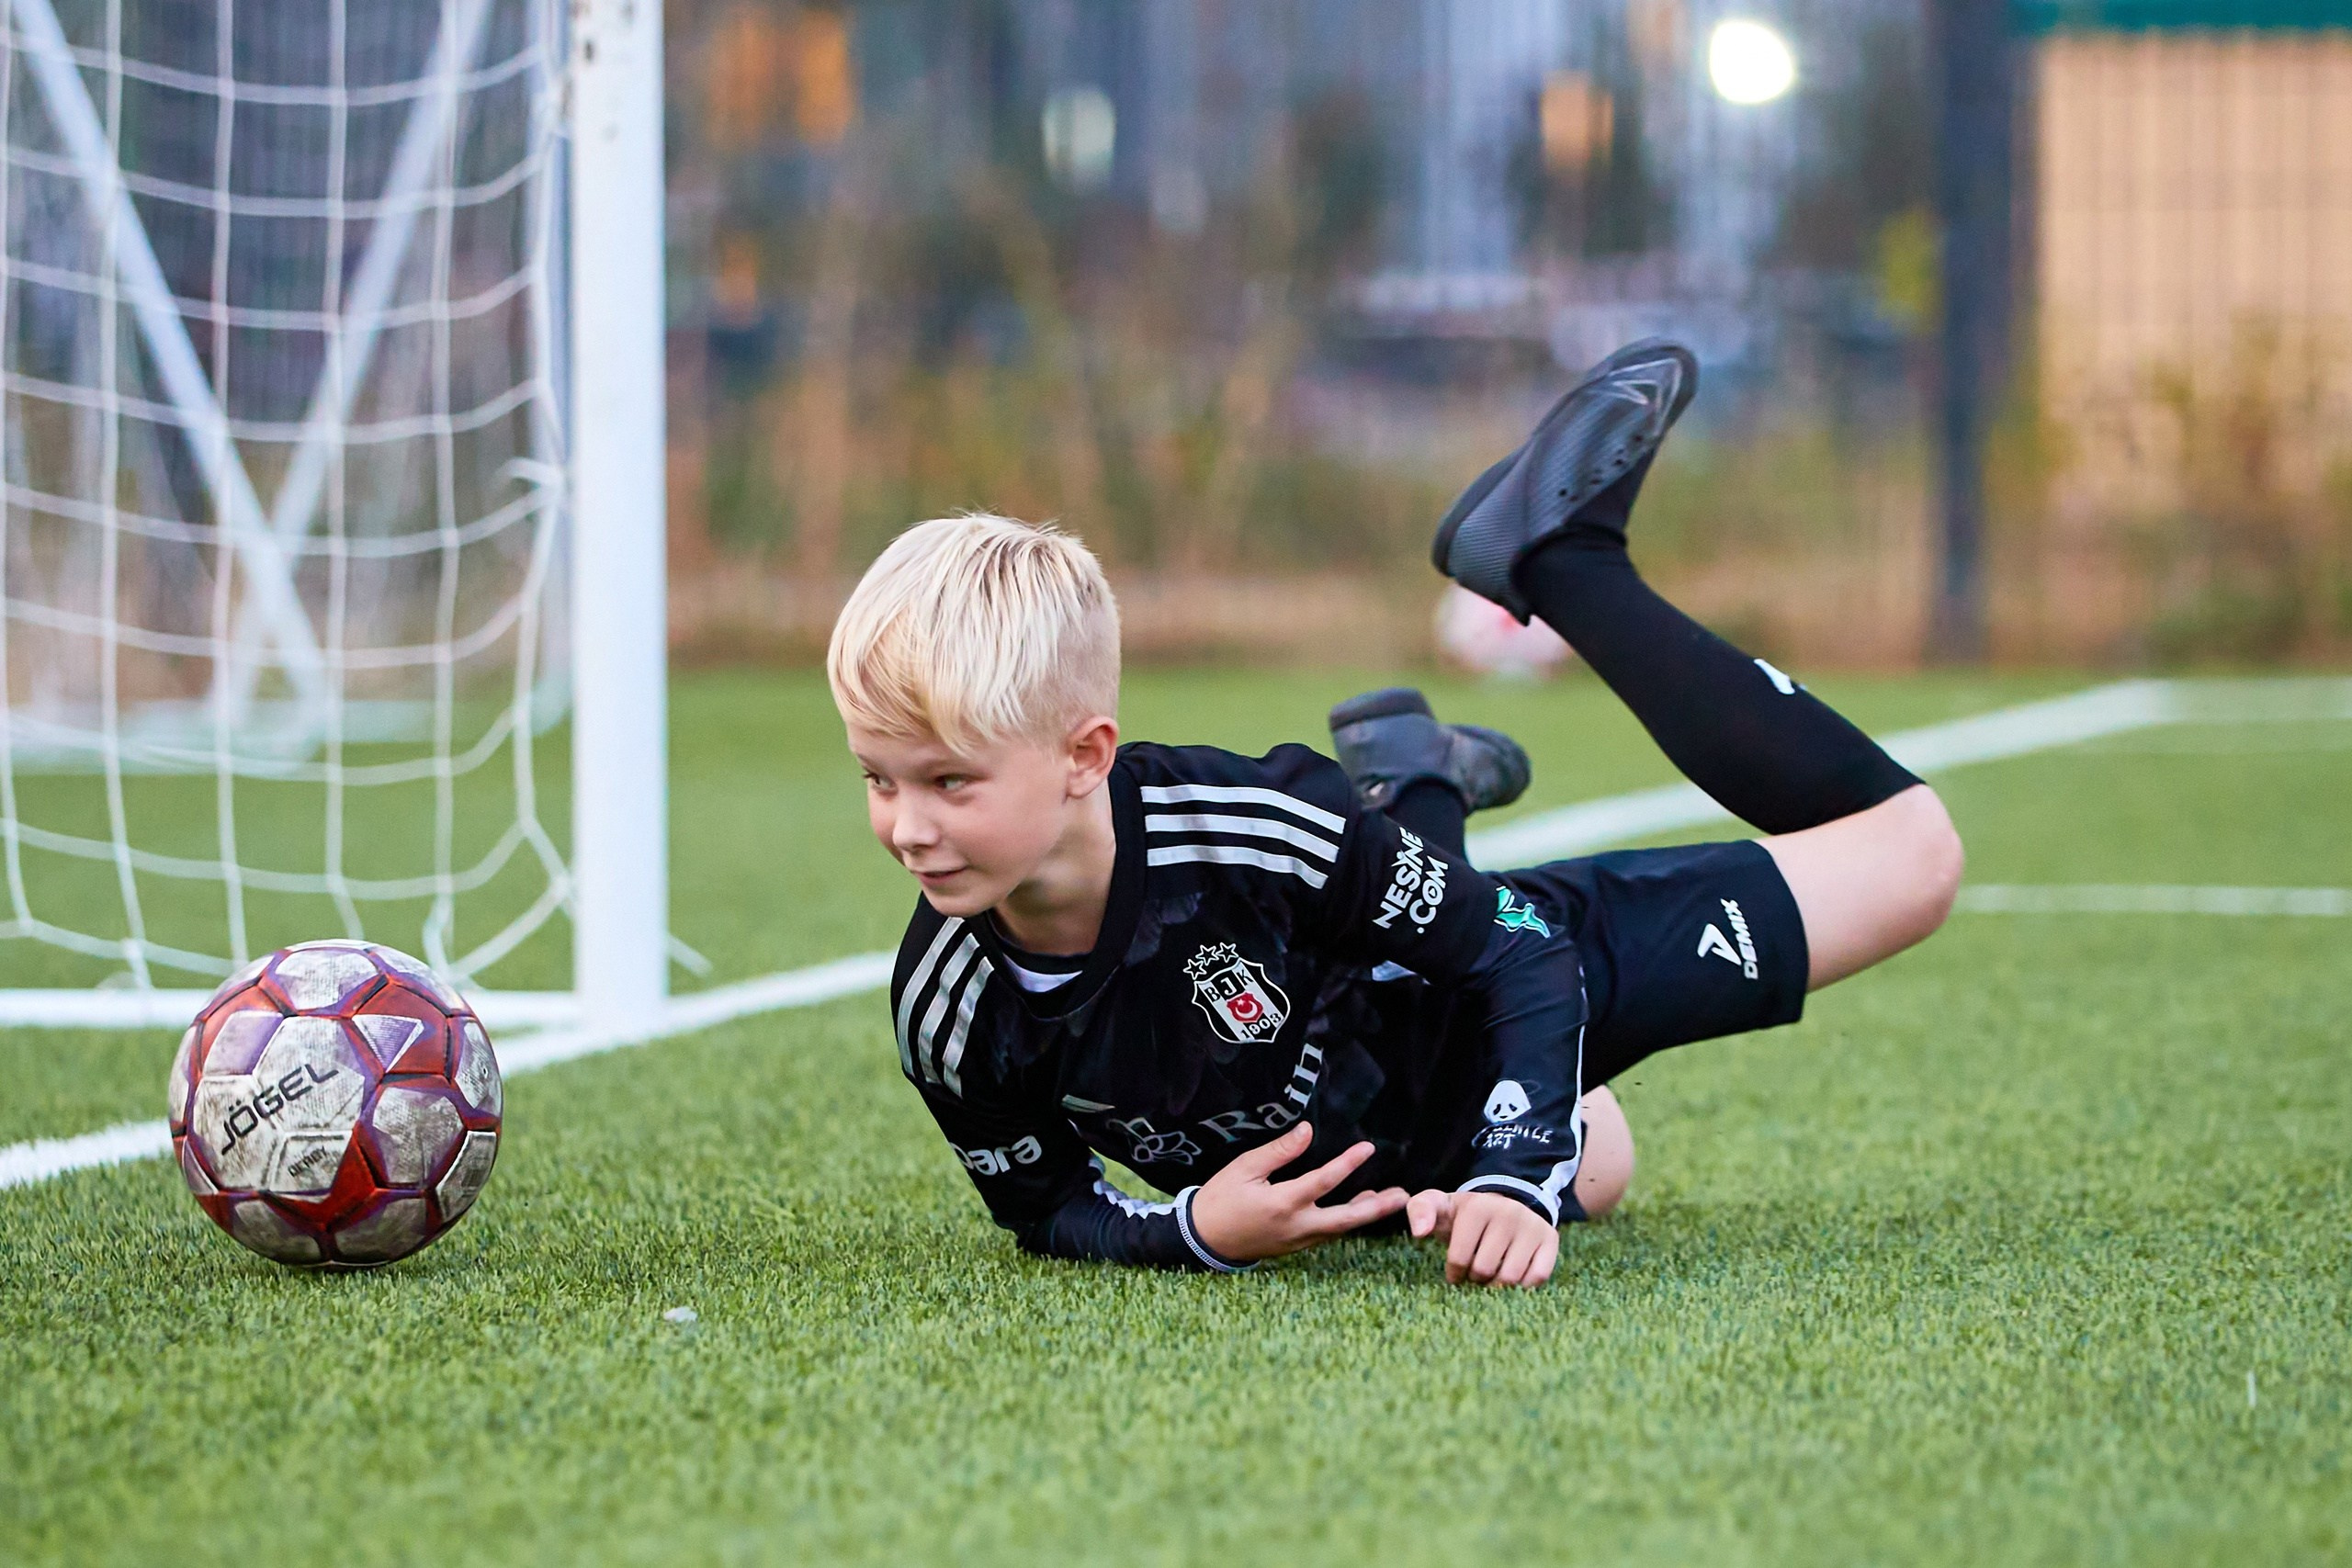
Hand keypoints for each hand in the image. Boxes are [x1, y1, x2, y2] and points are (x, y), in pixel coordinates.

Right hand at [1188, 1123, 1407, 1264]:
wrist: (1203, 1239)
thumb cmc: (1220, 1199)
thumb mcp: (1244, 1168)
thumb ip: (1278, 1151)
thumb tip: (1307, 1130)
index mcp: (1283, 1203)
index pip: (1324, 1181)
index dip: (1348, 1163)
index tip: (1368, 1148)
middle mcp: (1297, 1226)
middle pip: (1346, 1219)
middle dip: (1377, 1208)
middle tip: (1404, 1197)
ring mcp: (1297, 1241)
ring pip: (1339, 1229)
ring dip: (1364, 1214)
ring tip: (1388, 1199)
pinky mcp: (1294, 1247)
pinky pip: (1326, 1233)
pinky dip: (1345, 1221)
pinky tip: (1356, 1208)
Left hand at [1406, 1189, 1558, 1287]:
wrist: (1503, 1204)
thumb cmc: (1463, 1215)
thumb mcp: (1438, 1206)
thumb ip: (1419, 1211)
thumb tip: (1419, 1232)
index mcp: (1477, 1207)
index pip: (1459, 1259)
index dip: (1455, 1273)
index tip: (1456, 1270)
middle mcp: (1508, 1212)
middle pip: (1485, 1270)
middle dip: (1476, 1279)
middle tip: (1476, 1271)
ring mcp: (1532, 1225)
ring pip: (1510, 1278)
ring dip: (1497, 1285)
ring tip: (1492, 1274)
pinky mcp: (1550, 1239)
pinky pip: (1537, 1278)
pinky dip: (1522, 1286)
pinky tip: (1513, 1276)